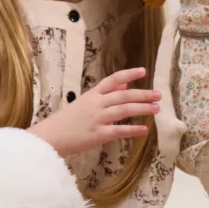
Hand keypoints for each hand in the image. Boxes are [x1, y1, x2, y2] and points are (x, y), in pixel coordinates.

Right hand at [30, 68, 161, 158]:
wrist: (50, 136)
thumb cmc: (68, 120)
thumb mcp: (85, 102)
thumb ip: (105, 93)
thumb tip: (124, 84)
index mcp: (93, 94)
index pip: (112, 80)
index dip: (128, 74)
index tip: (143, 71)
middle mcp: (96, 104)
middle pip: (123, 95)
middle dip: (142, 94)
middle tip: (158, 95)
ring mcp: (97, 118)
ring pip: (123, 110)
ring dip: (142, 109)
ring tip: (156, 108)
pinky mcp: (97, 134)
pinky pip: (118, 131)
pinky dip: (132, 130)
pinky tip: (144, 130)